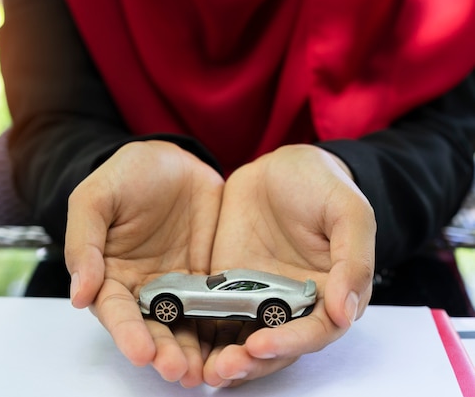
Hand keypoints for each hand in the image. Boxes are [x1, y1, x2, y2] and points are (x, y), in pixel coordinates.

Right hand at [64, 140, 224, 386]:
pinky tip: (230, 347)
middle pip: (151, 328)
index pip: (115, 310)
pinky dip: (221, 330)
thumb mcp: (95, 198)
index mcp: (110, 273)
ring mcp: (178, 285)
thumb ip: (84, 243)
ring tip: (201, 372)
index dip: (126, 332)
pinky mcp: (208, 279)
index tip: (141, 352)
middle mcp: (143, 287)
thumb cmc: (128, 174)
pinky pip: (215, 307)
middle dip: (162, 351)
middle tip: (176, 370)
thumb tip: (79, 295)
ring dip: (191, 351)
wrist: (173, 159)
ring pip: (184, 326)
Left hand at [202, 144, 374, 386]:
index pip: (315, 331)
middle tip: (225, 367)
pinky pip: (214, 315)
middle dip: (252, 362)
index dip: (290, 342)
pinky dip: (202, 335)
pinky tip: (183, 345)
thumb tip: (346, 313)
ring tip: (204, 369)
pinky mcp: (226, 285)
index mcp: (328, 292)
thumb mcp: (348, 212)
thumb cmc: (322, 185)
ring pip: (243, 338)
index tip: (261, 344)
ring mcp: (256, 295)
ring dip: (226, 358)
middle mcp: (292, 302)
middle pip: (276, 345)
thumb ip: (353, 260)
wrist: (280, 166)